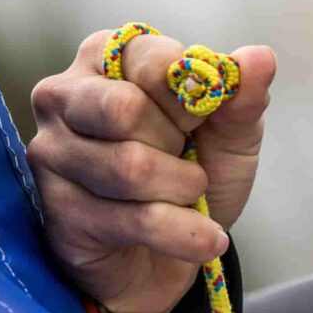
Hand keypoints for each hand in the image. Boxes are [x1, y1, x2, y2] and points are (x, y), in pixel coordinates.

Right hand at [27, 30, 277, 312]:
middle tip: (187, 158)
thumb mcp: (229, 132)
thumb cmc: (190, 172)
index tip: (199, 119)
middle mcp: (64, 95)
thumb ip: (242, 95)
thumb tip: (260, 58)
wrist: (173, 254)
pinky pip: (134, 219)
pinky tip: (202, 237)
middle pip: (125, 108)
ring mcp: (52, 153)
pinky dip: (185, 232)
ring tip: (188, 195)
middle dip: (177, 143)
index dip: (189, 97)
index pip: (150, 60)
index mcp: (106, 57)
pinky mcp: (58, 211)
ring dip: (183, 189)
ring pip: (129, 167)